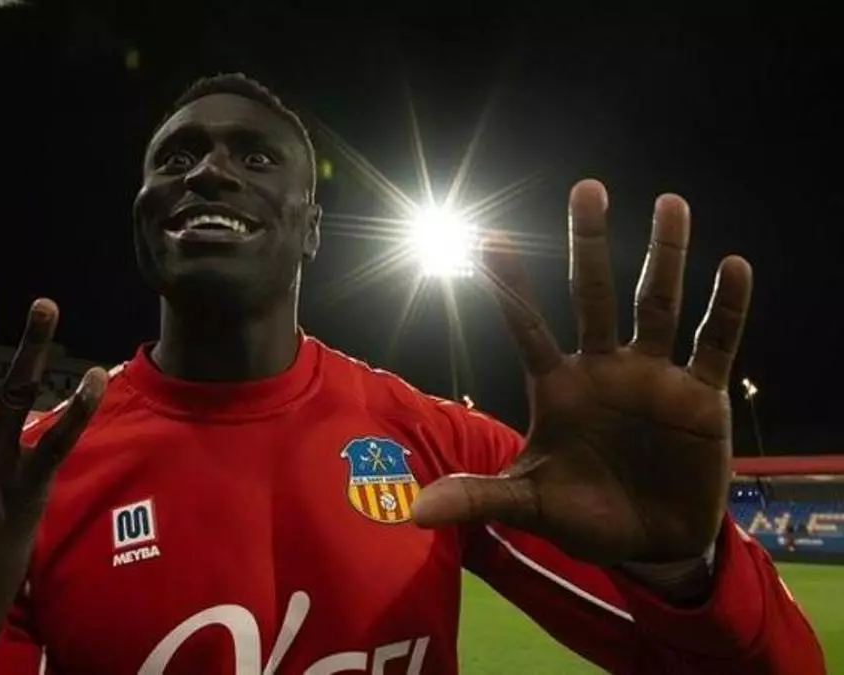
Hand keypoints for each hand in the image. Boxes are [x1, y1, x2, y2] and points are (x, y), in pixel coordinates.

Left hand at [412, 180, 751, 566]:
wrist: (650, 545)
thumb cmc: (582, 517)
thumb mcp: (528, 504)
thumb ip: (478, 498)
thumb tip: (416, 513)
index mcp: (555, 386)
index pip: (526, 325)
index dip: (509, 285)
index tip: (487, 238)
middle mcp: (602, 368)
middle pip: (592, 294)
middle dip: (589, 244)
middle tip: (586, 189)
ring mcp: (652, 377)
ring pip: (657, 304)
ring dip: (665, 256)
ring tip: (670, 202)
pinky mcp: (700, 397)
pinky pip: (714, 344)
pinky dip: (725, 309)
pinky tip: (733, 268)